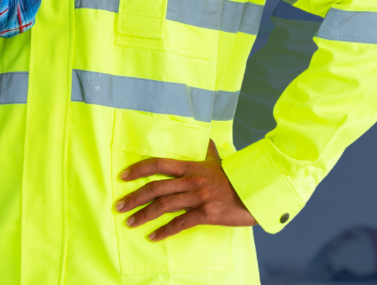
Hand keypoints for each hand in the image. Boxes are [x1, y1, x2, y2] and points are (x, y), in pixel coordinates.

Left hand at [115, 141, 256, 240]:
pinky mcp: (206, 214)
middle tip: (118, 205)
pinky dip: (164, 231)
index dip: (138, 169)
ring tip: (129, 222)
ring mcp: (198, 197)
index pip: (158, 165)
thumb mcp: (220, 163)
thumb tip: (210, 140)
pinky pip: (180, 223)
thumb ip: (210, 153)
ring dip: (143, 214)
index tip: (122, 176)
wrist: (258, 192)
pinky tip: (153, 236)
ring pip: (164, 205)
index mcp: (190, 167)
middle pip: (155, 187)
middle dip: (134, 197)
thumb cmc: (236, 178)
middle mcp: (191, 181)